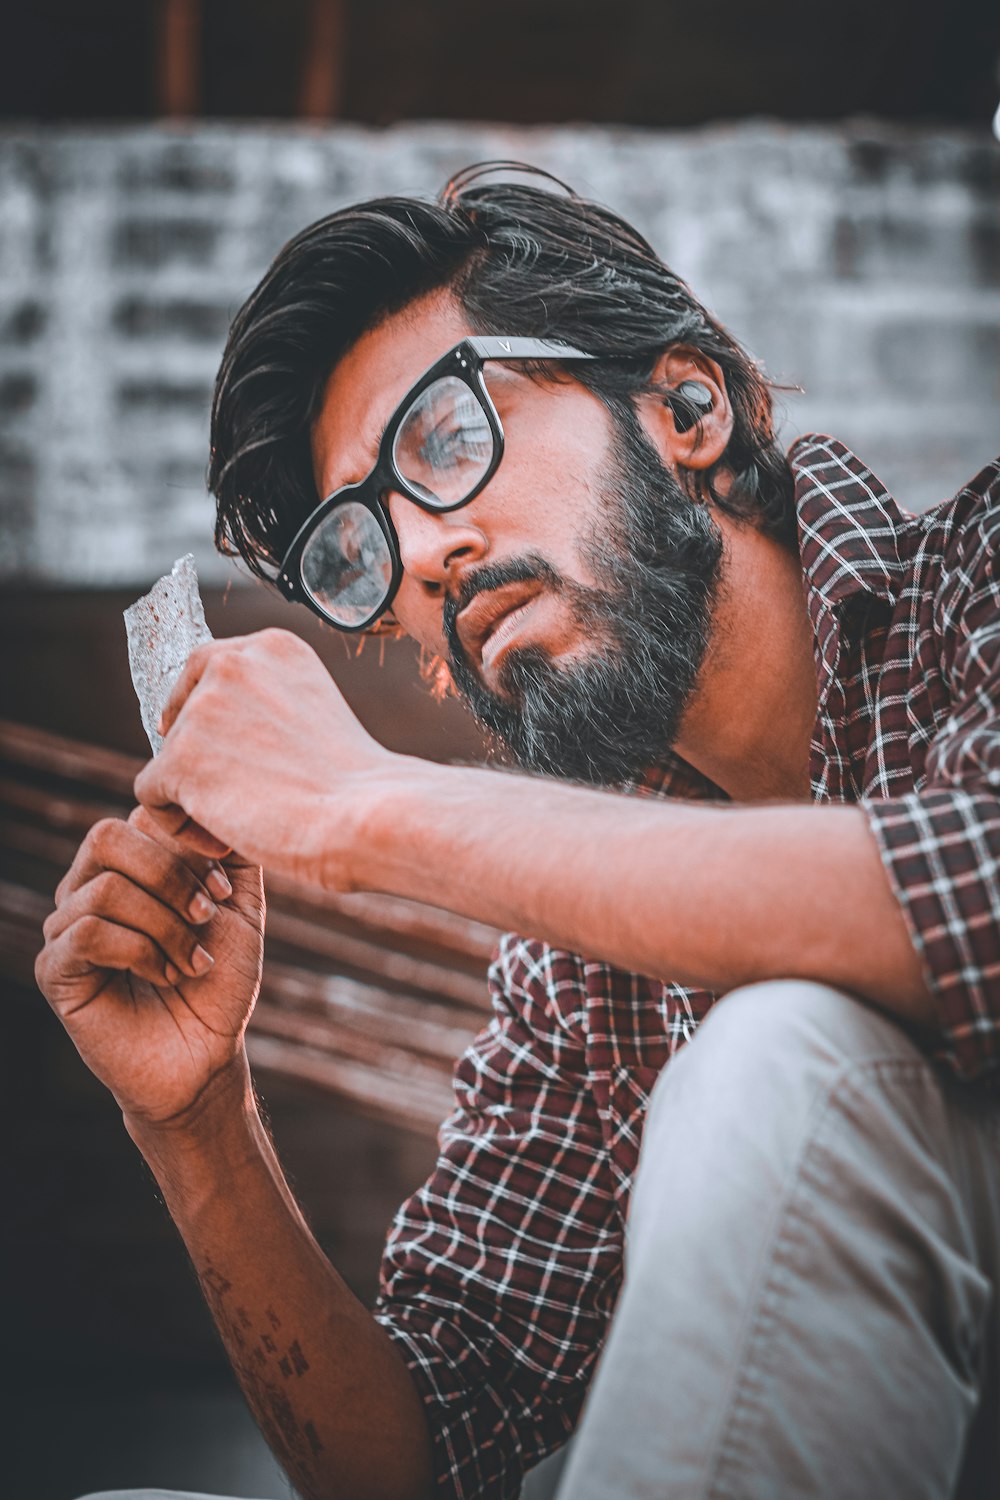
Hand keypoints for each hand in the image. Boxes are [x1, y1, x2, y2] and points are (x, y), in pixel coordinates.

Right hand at [35, 808, 263, 1127]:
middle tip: (205, 915)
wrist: (206, 1055)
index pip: (140, 815)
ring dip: (165, 926)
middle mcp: (87, 887)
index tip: (222, 890)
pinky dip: (141, 952)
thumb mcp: (239, 907)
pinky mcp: (55, 969)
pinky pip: (89, 933)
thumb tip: (220, 803)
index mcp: (128, 866)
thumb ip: (233, 853)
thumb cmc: (219, 981)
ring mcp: (65, 927)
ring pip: (106, 889)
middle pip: (108, 837)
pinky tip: (167, 976)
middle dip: (169, 874)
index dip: (188, 844)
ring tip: (193, 961)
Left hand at [133, 629, 397, 887]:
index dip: (206, 716)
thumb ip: (268, 706)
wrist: (371, 816)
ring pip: (168, 762)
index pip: (209, 669)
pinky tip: (227, 841)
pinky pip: (153, 797)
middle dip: (195, 754)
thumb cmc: (357, 785)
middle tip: (231, 793)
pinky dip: (183, 827)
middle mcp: (233, 662)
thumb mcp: (315, 715)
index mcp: (272, 646)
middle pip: (180, 712)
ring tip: (249, 825)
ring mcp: (203, 708)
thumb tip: (220, 732)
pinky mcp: (180, 757)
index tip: (223, 752)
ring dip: (199, 798)